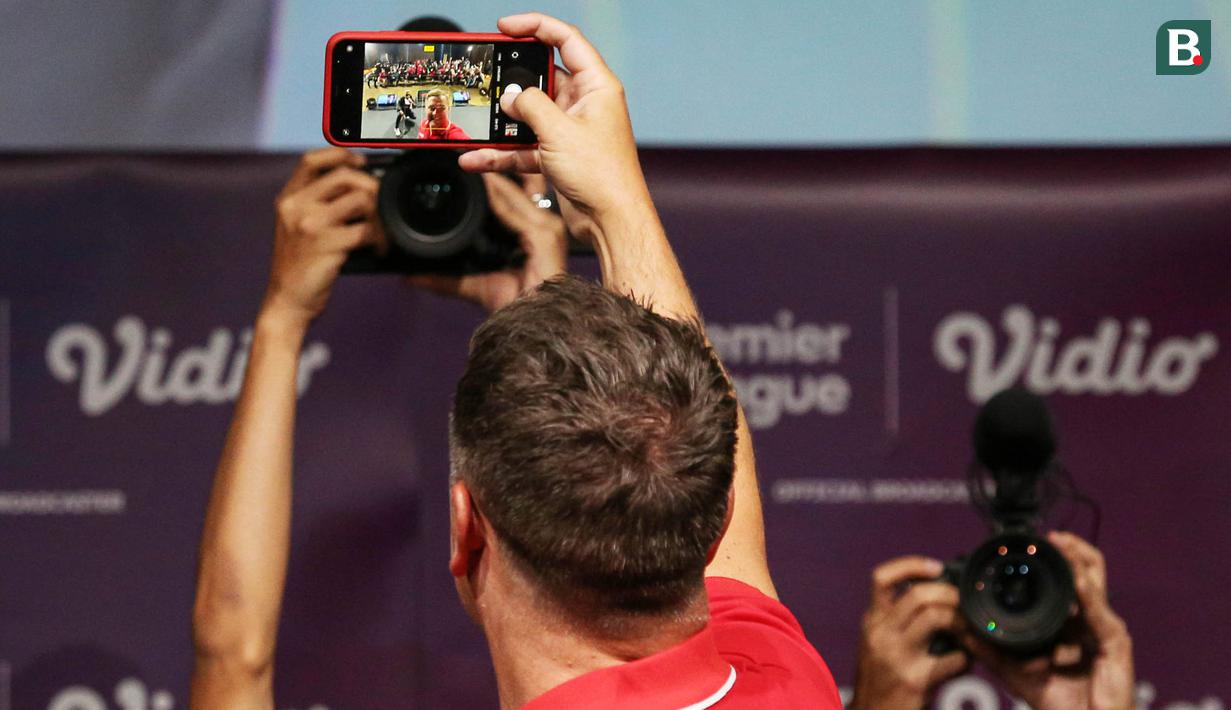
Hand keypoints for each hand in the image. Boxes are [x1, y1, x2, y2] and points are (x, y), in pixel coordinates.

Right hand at [263, 148, 380, 326]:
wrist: (287, 301)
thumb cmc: (299, 266)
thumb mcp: (297, 228)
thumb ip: (318, 206)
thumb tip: (361, 189)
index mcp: (288, 199)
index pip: (311, 160)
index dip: (339, 154)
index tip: (361, 160)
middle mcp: (296, 206)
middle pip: (344, 176)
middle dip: (371, 185)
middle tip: (381, 201)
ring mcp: (311, 224)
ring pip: (360, 200)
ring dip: (379, 213)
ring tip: (381, 229)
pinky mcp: (327, 244)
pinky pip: (366, 230)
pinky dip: (380, 239)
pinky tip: (379, 248)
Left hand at [406, 173, 566, 311]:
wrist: (532, 325)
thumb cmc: (515, 308)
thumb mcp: (473, 286)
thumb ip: (445, 280)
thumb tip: (411, 277)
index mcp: (532, 235)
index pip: (510, 202)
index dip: (489, 186)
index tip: (464, 171)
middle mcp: (543, 229)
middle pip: (514, 194)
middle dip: (490, 176)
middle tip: (462, 158)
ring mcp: (548, 232)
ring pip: (516, 197)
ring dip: (493, 180)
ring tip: (469, 163)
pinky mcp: (546, 238)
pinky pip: (518, 213)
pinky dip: (500, 199)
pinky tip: (484, 186)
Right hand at [458, 13, 652, 220]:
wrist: (611, 222)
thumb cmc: (603, 175)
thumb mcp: (559, 131)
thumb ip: (530, 107)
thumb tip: (511, 97)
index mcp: (596, 86)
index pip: (566, 40)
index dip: (536, 26)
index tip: (505, 27)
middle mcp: (584, 104)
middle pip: (542, 78)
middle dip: (512, 81)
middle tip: (486, 78)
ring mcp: (569, 130)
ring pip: (528, 116)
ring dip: (502, 123)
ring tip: (475, 121)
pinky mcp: (558, 156)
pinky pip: (524, 147)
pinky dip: (502, 152)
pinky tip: (477, 157)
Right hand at [850, 557, 969, 709]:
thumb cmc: (881, 680)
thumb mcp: (879, 643)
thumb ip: (899, 621)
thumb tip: (939, 599)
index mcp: (872, 621)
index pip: (881, 578)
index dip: (910, 565)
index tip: (935, 567)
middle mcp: (880, 633)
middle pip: (917, 594)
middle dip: (949, 593)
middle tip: (964, 602)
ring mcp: (896, 656)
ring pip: (935, 617)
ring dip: (961, 620)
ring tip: (969, 630)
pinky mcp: (914, 680)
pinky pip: (953, 659)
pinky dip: (967, 660)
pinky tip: (966, 664)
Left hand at [969, 531, 1133, 709]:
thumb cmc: (1057, 702)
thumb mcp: (1016, 669)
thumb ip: (990, 648)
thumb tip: (960, 627)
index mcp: (1072, 621)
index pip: (1069, 578)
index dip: (1055, 558)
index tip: (1029, 543)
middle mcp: (1091, 620)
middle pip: (1089, 570)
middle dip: (1070, 549)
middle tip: (1048, 536)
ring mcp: (1106, 629)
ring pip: (1096, 582)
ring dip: (1076, 562)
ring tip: (1059, 543)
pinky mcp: (1116, 643)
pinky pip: (1100, 612)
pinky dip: (1087, 593)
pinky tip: (1076, 582)